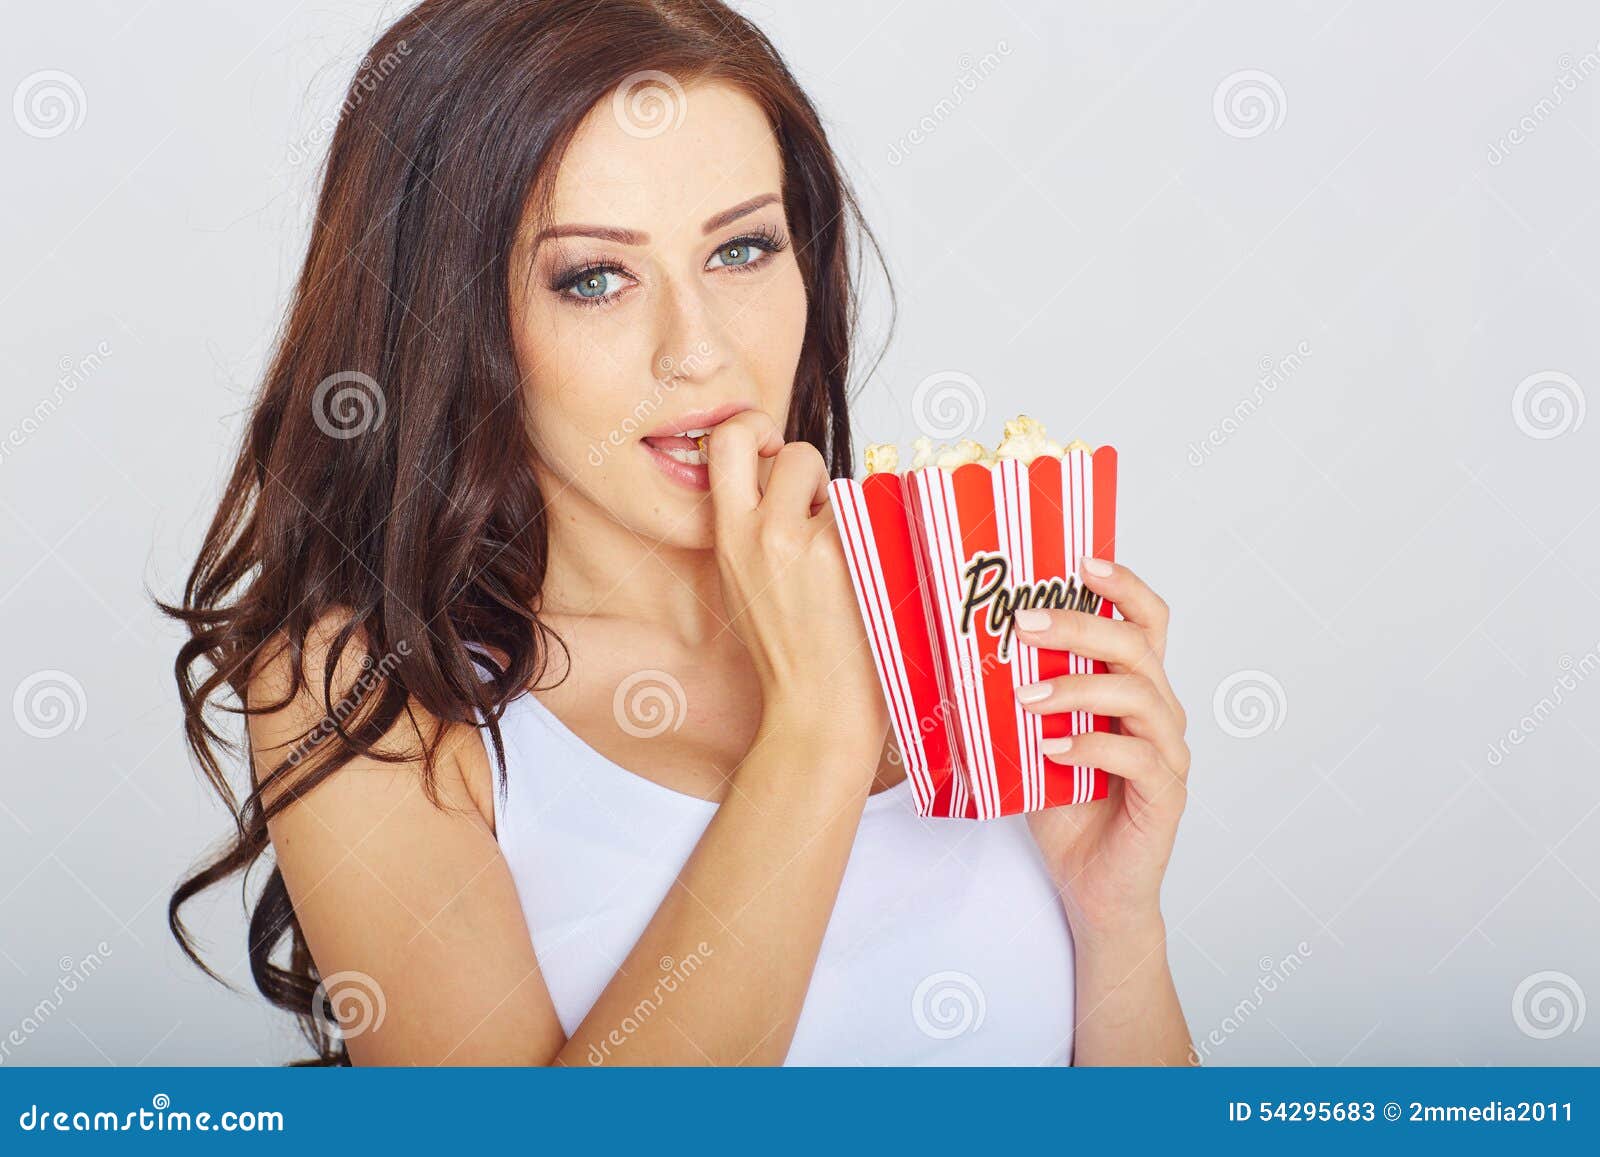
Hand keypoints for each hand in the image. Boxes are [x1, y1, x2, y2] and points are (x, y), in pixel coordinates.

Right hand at [705, 411, 887, 748]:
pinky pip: (874, 515)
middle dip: (809, 466)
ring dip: (846, 507)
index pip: (728, 440)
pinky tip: (870, 577)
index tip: (771, 452)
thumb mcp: (745, 582)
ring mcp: (809, 543)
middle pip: (793, 449)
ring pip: (843, 483)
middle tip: (816, 502)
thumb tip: (783, 478)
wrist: (817, 713)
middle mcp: (762, 532)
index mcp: (728, 538)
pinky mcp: (852, 556)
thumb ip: (754, 528)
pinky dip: (878, 536)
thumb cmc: (789, 655)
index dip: (754, 430)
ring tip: (844, 558)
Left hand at [1015, 557, 1189, 937]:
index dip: (1123, 586)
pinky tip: (1051, 749)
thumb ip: (1020, 698)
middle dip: (1081, 626)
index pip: (1146, 621)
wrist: (1091, 886)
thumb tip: (964, 651)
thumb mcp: (1031, 740)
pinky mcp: (1167, 795)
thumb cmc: (1065, 808)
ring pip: (1141, 696)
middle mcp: (1160, 712)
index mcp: (1133, 688)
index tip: (1081, 561)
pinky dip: (1091, 747)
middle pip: (1137, 647)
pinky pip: (1137, 758)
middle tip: (1025, 623)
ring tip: (1026, 698)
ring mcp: (1168, 753)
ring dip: (1078, 688)